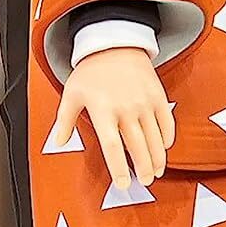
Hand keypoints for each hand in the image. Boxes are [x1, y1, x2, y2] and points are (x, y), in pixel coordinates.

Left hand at [50, 47, 176, 189]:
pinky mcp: (158, 95)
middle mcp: (125, 108)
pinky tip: (164, 148)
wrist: (114, 42)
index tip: (123, 183)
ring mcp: (144, 102)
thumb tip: (58, 142)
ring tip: (156, 172)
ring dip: (158, 158)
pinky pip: (167, 122)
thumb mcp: (71, 93)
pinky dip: (167, 137)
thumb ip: (64, 120)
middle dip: (143, 168)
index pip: (112, 146)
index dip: (119, 167)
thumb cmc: (91, 71)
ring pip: (155, 138)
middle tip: (144, 182)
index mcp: (102, 110)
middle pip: (138, 146)